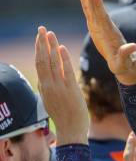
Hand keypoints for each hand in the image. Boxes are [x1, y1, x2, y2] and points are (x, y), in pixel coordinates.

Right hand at [35, 26, 88, 145]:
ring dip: (50, 47)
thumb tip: (43, 79)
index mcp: (43, 88)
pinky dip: (63, 59)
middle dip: (41, 43)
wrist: (71, 131)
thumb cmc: (63, 118)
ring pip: (52, 63)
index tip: (39, 38)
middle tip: (41, 29)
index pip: (39, 65)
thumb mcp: (50, 102)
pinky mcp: (70, 90)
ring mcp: (59, 88)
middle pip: (42, 60)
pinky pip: (66, 71)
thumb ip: (47, 89)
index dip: (38, 50)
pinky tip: (61, 48)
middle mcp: (49, 86)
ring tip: (50, 33)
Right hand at [79, 0, 135, 84]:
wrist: (125, 64)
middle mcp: (106, 27)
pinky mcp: (97, 28)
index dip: (99, 5)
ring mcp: (101, 26)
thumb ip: (125, 54)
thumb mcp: (123, 61)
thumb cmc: (124, 65)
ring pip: (93, 8)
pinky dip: (86, 4)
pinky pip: (90, 13)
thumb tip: (133, 46)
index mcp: (110, 33)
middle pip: (97, 8)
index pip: (103, 16)